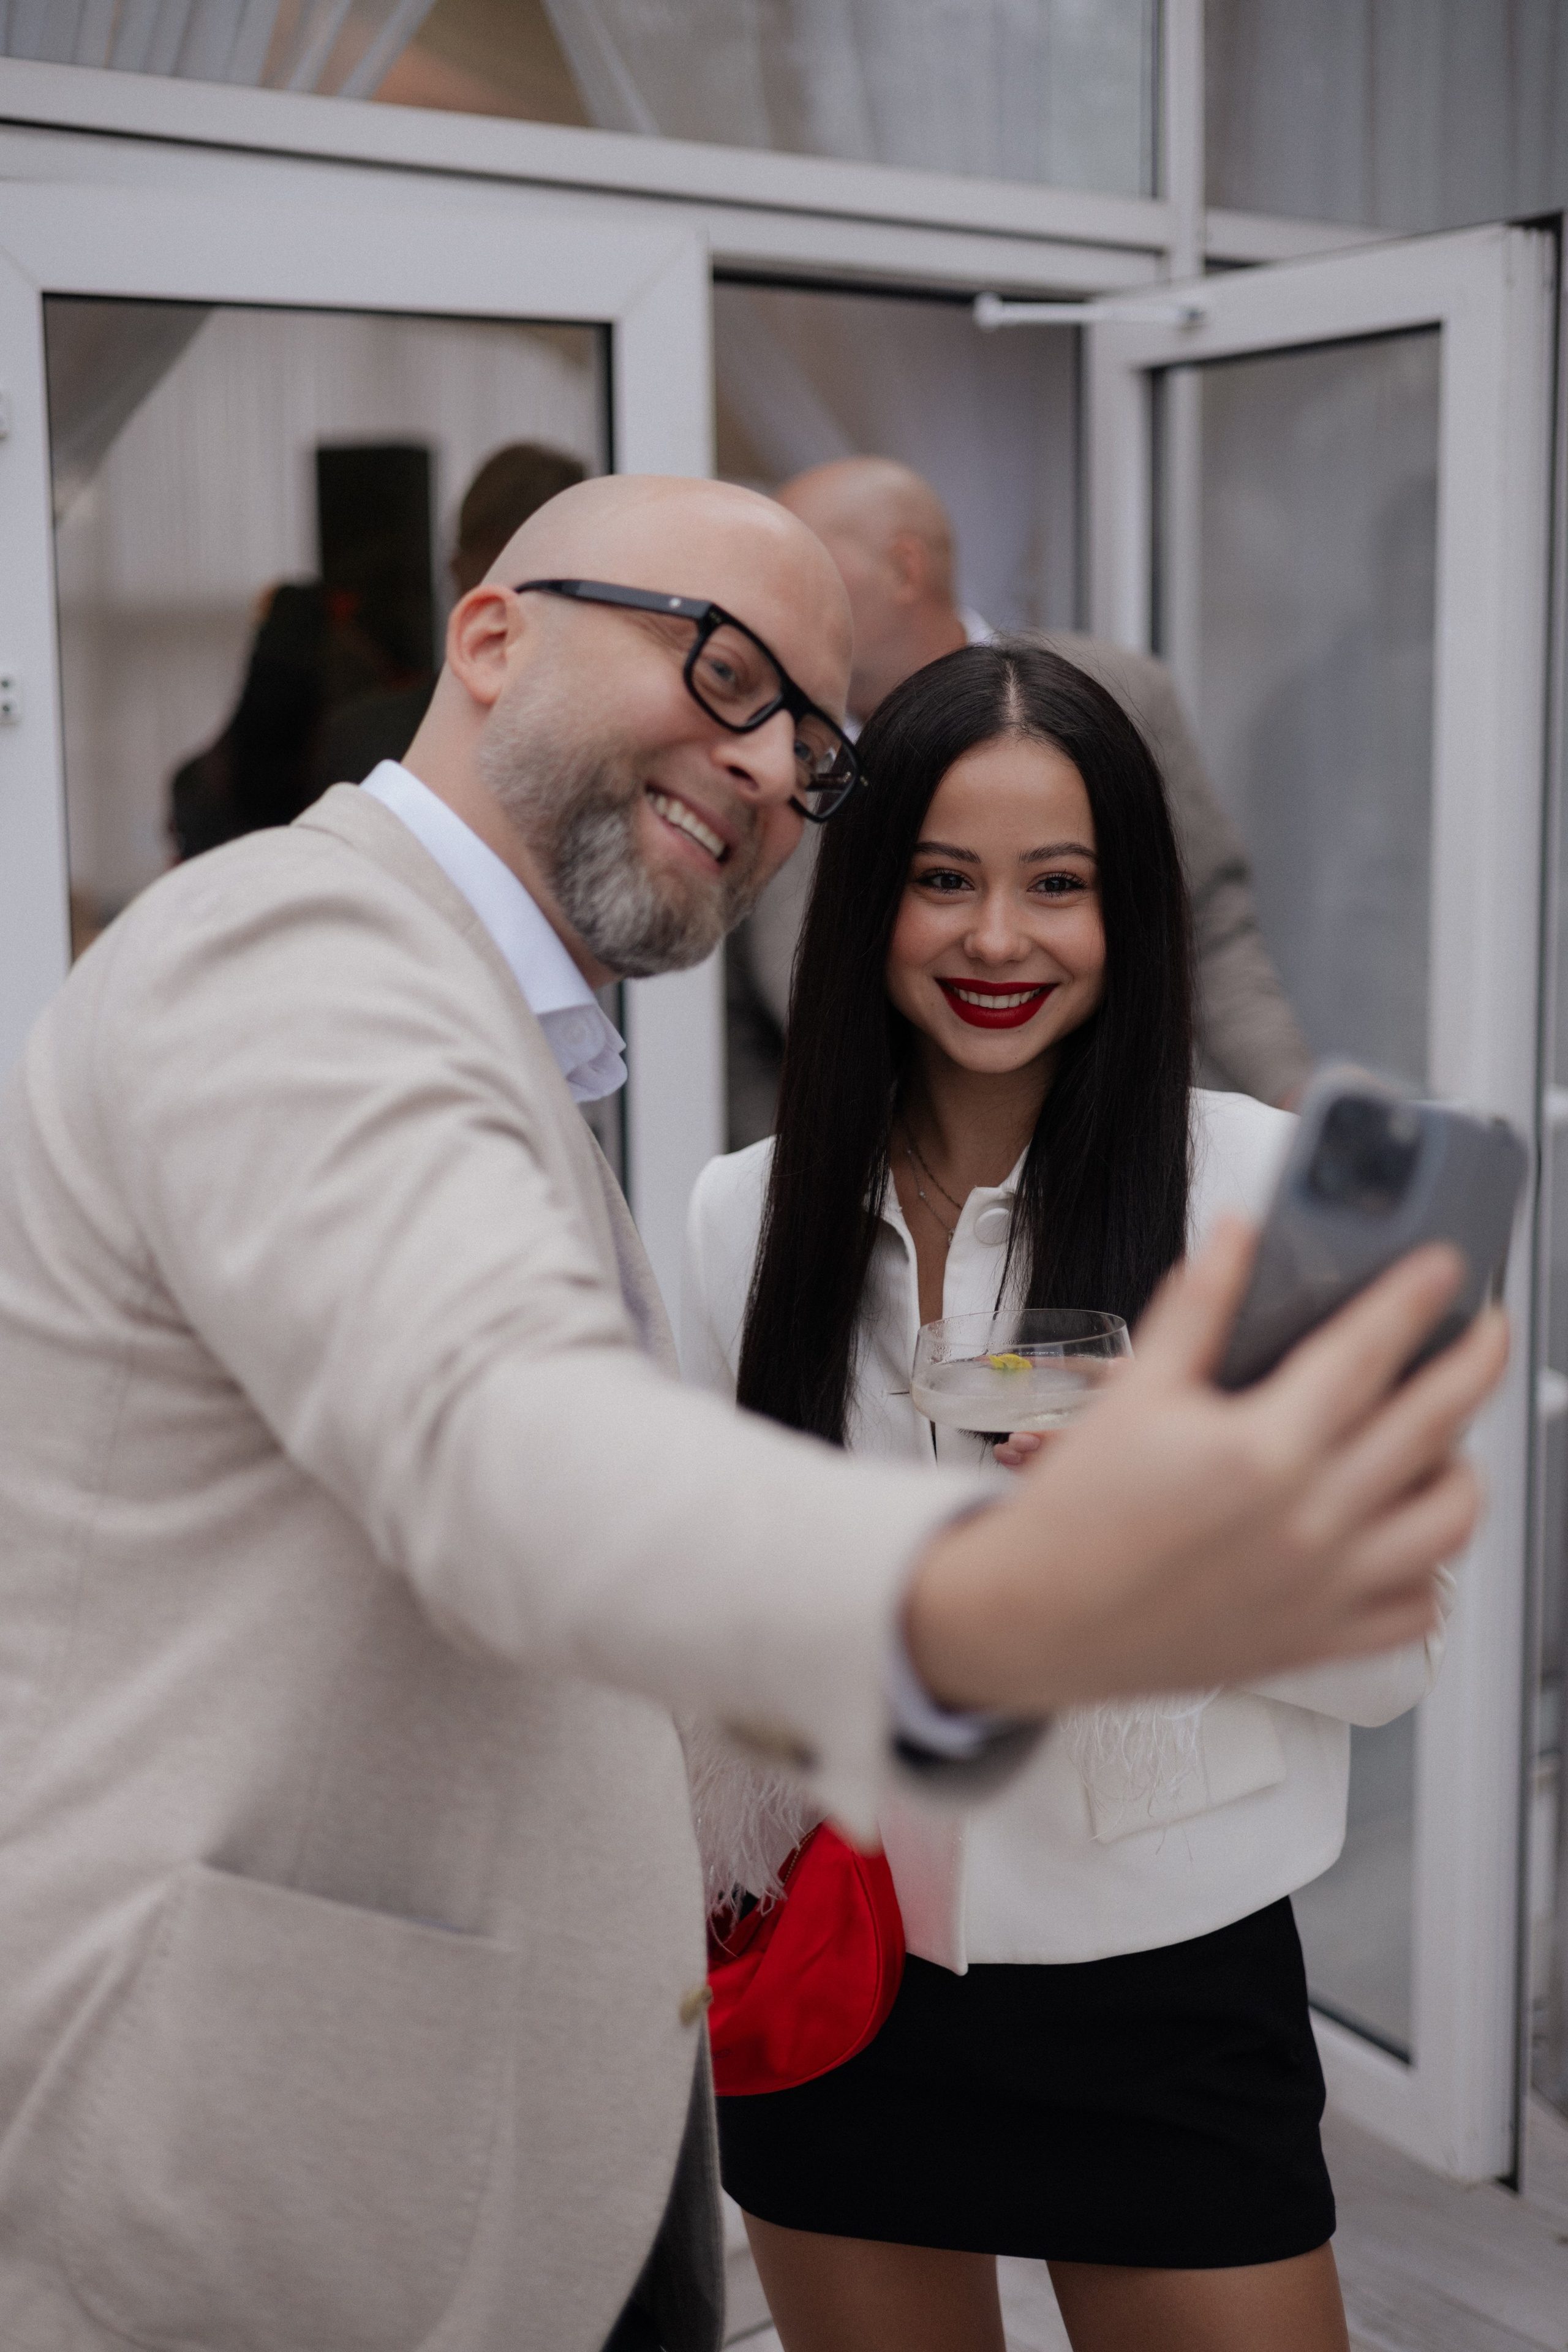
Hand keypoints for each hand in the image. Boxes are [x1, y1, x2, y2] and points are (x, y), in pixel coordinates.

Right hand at [904, 1218, 1505, 1714]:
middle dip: (1474, 1362)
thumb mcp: (1133, 1393)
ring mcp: (1323, 1588)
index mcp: (1261, 1451)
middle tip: (1481, 1330)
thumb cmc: (1076, 1518)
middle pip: (1434, 1425)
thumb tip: (1237, 1239)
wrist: (1035, 1617)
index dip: (1413, 1299)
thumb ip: (1198, 1308)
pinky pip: (1416, 1611)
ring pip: (1447, 1523)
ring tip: (1445, 1439)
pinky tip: (1401, 1533)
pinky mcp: (1317, 1640)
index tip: (1441, 1269)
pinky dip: (1428, 1568)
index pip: (1366, 1353)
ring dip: (1462, 1470)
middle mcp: (1308, 1522)